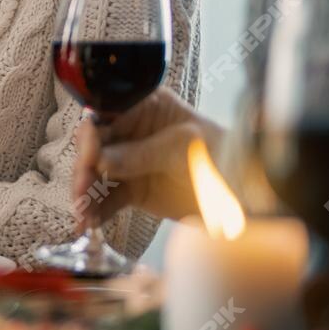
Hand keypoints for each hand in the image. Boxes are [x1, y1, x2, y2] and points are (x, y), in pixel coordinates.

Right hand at [73, 86, 222, 222]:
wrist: (246, 193)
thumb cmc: (224, 155)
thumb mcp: (183, 148)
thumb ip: (141, 153)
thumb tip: (100, 161)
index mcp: (145, 108)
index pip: (105, 115)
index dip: (92, 135)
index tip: (90, 157)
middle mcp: (131, 133)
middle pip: (94, 147)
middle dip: (84, 169)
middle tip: (82, 190)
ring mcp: (130, 163)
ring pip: (96, 175)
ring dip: (86, 193)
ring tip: (84, 212)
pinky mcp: (132, 190)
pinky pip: (107, 199)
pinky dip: (97, 210)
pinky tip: (90, 221)